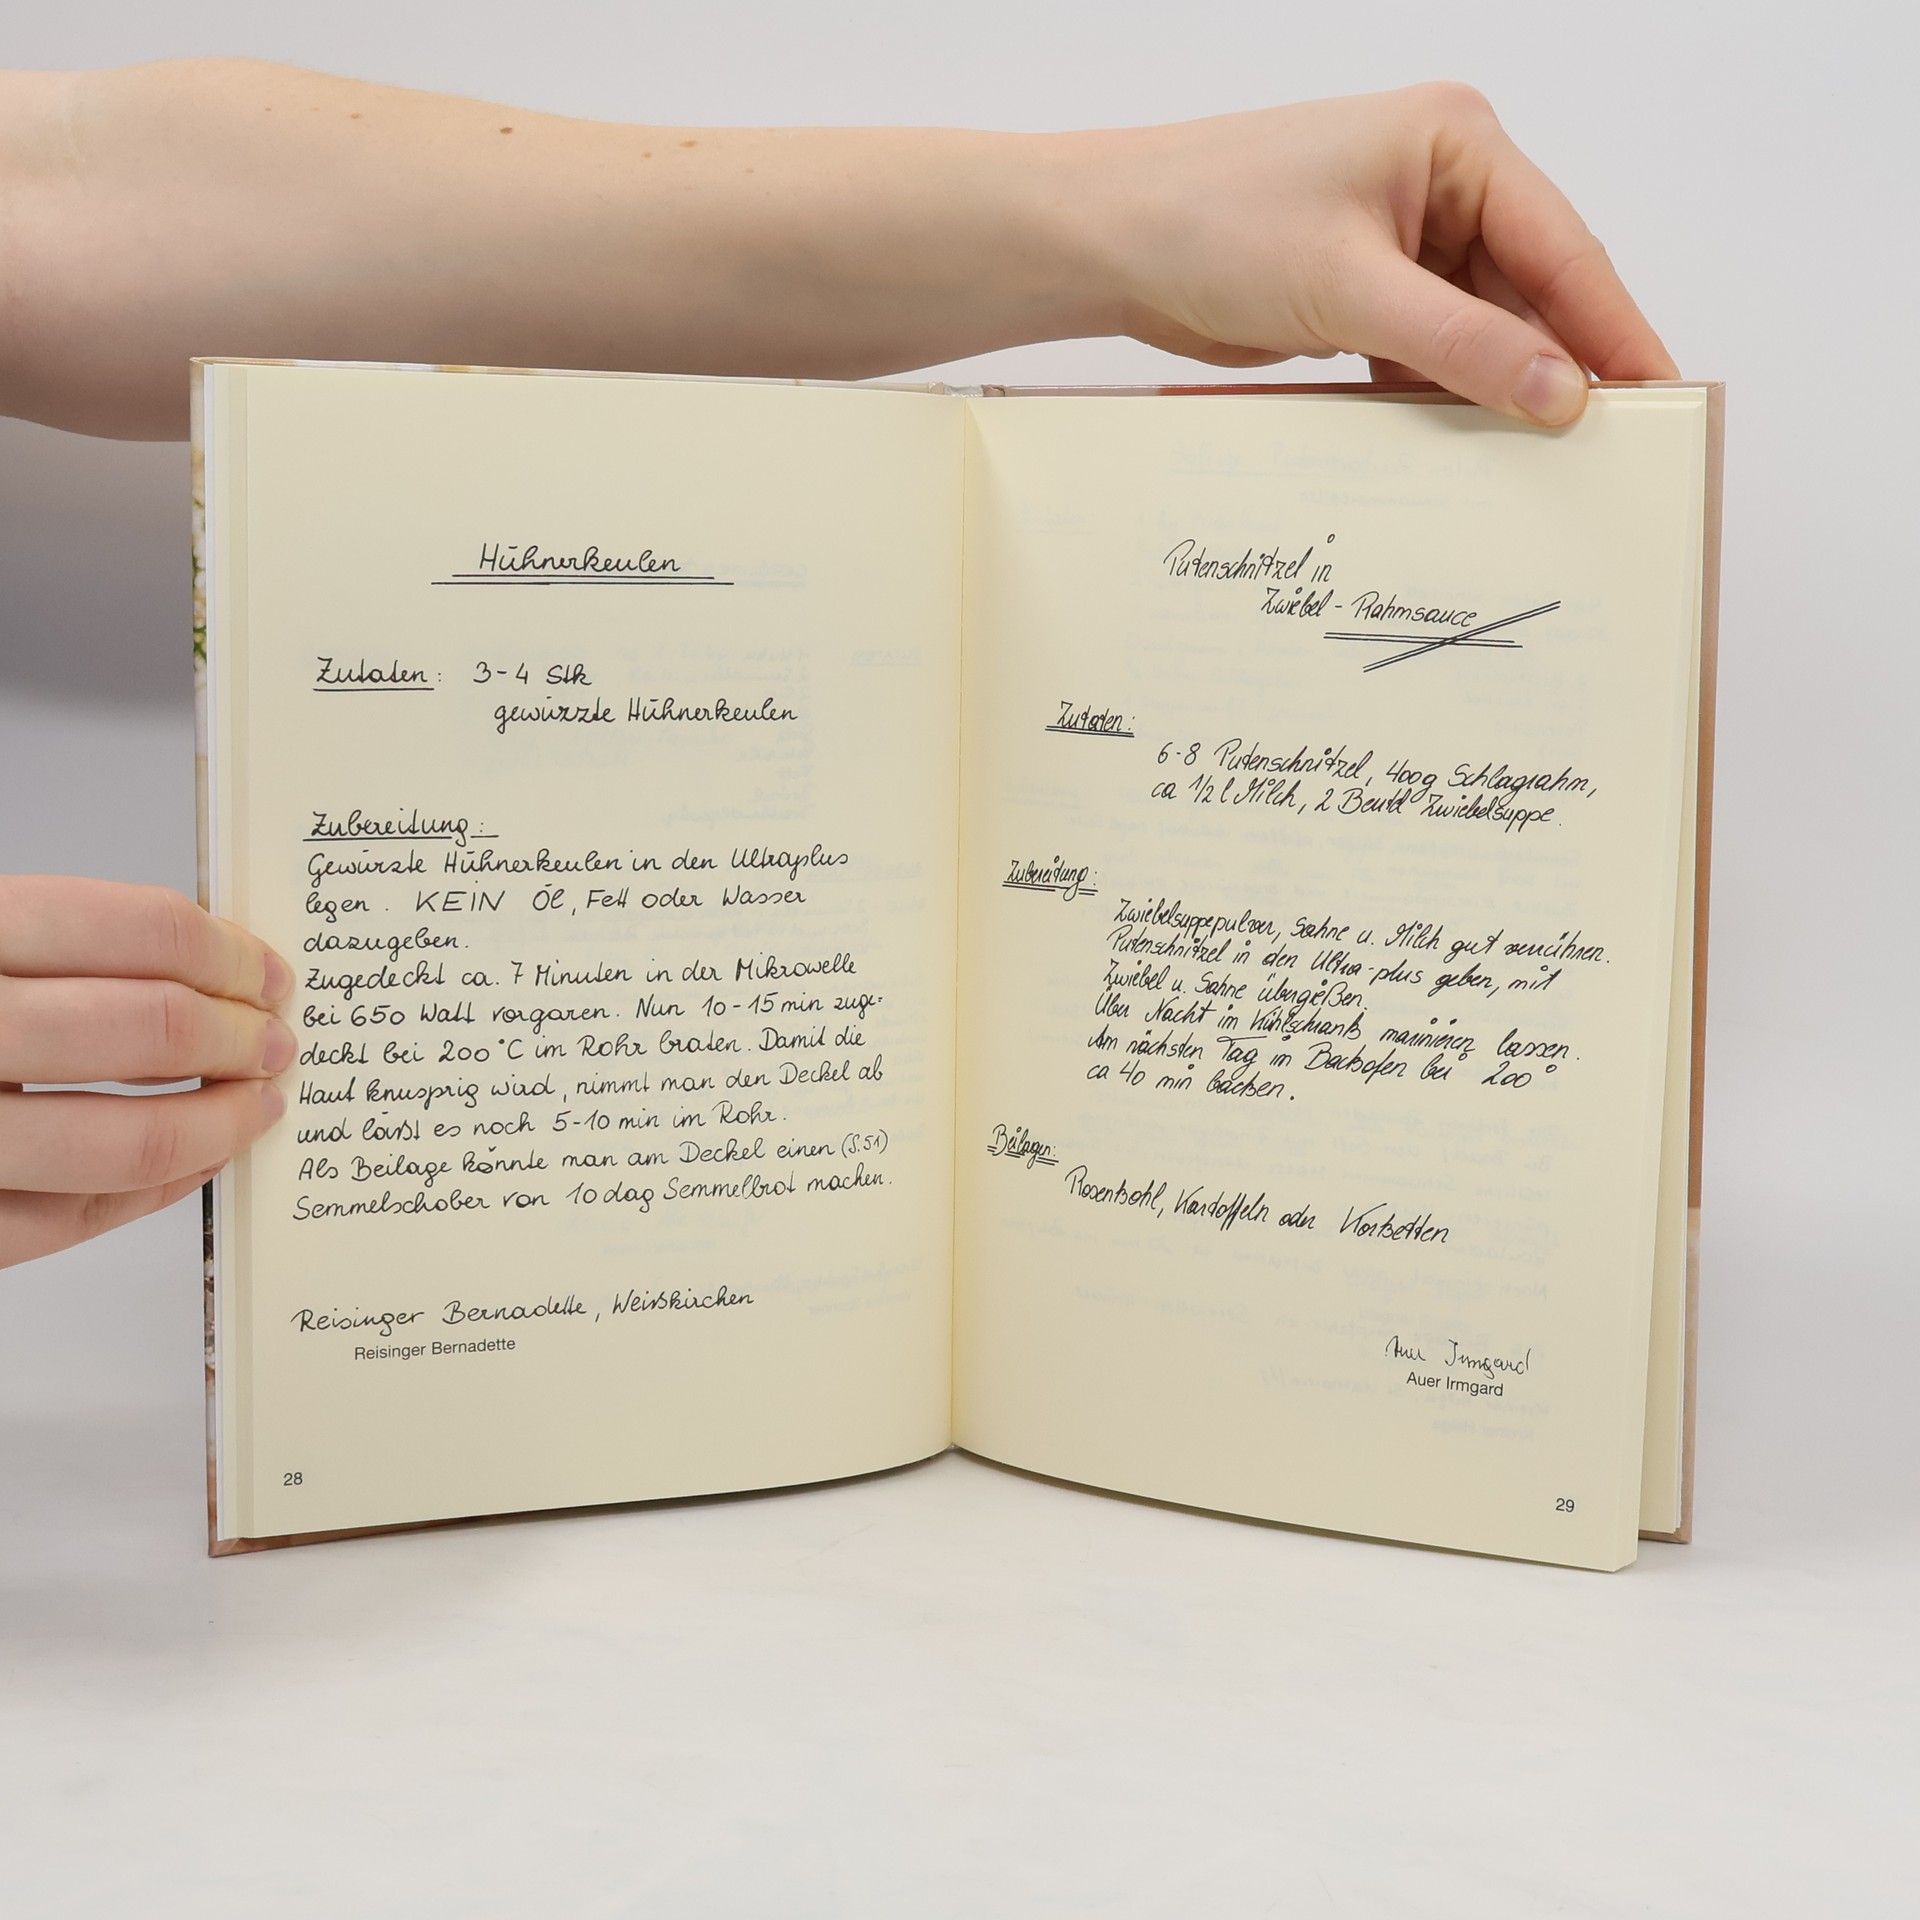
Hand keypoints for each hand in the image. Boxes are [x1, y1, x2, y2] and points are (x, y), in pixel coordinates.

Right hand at [0, 876, 292, 1266]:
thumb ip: (50, 944)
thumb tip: (205, 960)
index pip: (130, 927)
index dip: (226, 953)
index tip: (268, 974)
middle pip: (142, 1028)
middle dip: (239, 1039)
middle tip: (278, 1042)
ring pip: (122, 1141)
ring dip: (218, 1126)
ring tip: (255, 1107)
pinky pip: (67, 1220)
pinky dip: (150, 1193)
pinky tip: (189, 1165)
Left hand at [1079, 82, 1676, 423]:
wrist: (1110, 246)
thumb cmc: (1214, 223)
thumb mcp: (1351, 289)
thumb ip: (1461, 345)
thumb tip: (1560, 394)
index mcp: (1456, 145)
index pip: (1561, 247)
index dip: (1612, 327)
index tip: (1659, 393)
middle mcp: (1441, 185)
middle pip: (1528, 292)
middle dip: (1558, 368)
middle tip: (1606, 450)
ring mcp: (1401, 242)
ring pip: (1479, 330)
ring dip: (1497, 392)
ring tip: (1540, 466)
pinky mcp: (1362, 294)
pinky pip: (1427, 353)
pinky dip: (1440, 398)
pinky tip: (1462, 451)